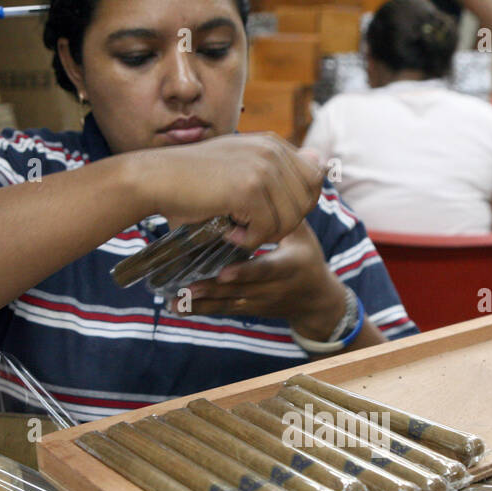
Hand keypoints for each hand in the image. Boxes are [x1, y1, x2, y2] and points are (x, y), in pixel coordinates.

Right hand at [123, 134, 325, 248]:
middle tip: (252, 225)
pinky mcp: (249, 189)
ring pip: (290, 220)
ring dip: (264, 234)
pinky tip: (228, 230)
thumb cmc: (195, 179)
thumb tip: (325, 162)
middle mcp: (271, 150)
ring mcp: (262, 167)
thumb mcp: (241, 165)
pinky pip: (267, 230)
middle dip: (284, 222)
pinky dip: (248, 239)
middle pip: (307, 202)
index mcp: (272, 142)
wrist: (156, 178)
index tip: (268, 212)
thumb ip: (280, 167)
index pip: (314, 179)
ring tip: (237, 227)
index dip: (298, 205)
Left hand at [180, 222, 347, 338]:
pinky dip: (200, 309)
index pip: (267, 270)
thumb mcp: (302, 235)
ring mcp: (260, 302)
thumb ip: (286, 214)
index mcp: (289, 267)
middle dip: (215, 290)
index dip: (246, 271)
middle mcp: (274, 289)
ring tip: (176, 300)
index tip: (224, 272)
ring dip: (202, 302)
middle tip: (189, 287)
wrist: (315, 300)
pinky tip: (176, 308)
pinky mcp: (249, 309)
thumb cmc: (306, 257)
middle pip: (241, 291)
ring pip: (229, 304)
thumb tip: (276, 179)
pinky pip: (223, 310)